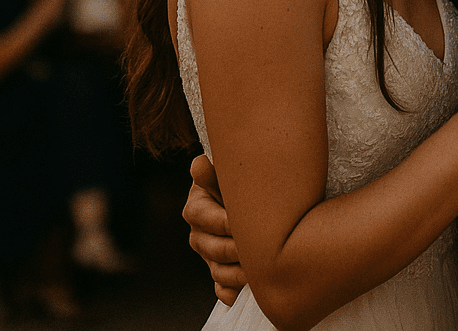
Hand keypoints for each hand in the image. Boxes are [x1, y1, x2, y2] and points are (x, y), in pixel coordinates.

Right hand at [184, 153, 245, 304]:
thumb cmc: (236, 180)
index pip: (205, 218)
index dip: (225, 221)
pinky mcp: (218, 268)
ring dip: (238, 272)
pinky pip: (220, 285)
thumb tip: (199, 163)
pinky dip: (228, 291)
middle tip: (261, 247)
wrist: (243, 194)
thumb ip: (213, 172)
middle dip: (237, 249)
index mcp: (196, 209)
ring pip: (218, 269)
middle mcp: (198, 233)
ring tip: (259, 268)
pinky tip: (235, 294)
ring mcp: (208, 253)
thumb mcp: (225, 174)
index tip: (245, 222)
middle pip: (214, 248)